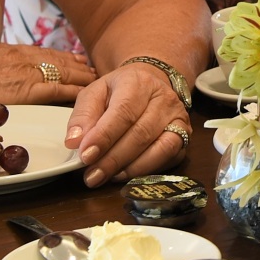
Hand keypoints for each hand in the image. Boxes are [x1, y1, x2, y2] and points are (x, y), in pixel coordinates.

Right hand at [0, 42, 96, 114]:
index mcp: (10, 51)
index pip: (44, 53)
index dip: (62, 56)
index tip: (75, 59)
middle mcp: (23, 60)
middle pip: (59, 61)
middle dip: (77, 66)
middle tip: (94, 70)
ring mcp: (26, 75)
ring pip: (63, 73)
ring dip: (81, 77)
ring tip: (96, 80)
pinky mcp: (25, 92)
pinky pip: (56, 91)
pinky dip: (73, 92)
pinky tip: (86, 94)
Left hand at [66, 62, 190, 187]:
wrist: (150, 83)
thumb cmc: (119, 90)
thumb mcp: (94, 93)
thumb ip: (82, 115)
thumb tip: (74, 142)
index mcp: (138, 82)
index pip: (123, 112)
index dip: (104, 137)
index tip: (85, 156)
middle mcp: (164, 98)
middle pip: (140, 133)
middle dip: (113, 159)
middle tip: (91, 175)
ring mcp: (178, 118)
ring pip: (159, 148)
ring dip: (130, 168)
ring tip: (106, 177)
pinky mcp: (184, 136)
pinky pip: (169, 157)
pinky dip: (147, 170)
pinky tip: (125, 174)